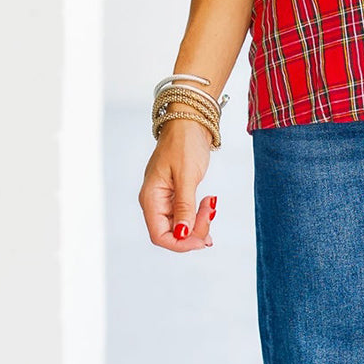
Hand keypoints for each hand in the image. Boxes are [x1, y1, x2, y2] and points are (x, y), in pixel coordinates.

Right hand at [138, 118, 217, 252]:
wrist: (190, 120)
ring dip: (198, 222)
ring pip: (180, 225)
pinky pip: (185, 214)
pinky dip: (198, 214)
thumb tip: (183, 235)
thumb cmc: (184, 143)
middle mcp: (154, 201)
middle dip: (194, 231)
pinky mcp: (175, 193)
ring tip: (212, 206)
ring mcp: (164, 198)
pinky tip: (209, 207)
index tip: (202, 239)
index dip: (181, 243)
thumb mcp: (187, 175)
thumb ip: (184, 206)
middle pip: (171, 233)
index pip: (159, 236)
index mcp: (151, 198)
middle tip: (211, 213)